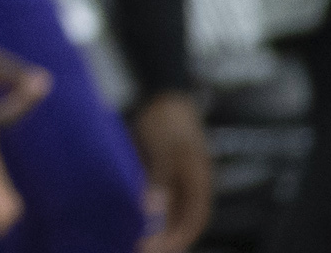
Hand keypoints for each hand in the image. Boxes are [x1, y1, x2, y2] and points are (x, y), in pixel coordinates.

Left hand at [131, 91, 211, 252]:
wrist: (161, 93)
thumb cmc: (168, 120)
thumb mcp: (166, 151)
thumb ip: (160, 180)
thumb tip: (152, 211)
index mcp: (198, 181)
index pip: (195, 220)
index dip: (179, 237)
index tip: (157, 248)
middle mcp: (190, 183)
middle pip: (182, 217)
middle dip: (165, 235)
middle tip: (140, 246)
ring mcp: (177, 177)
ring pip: (169, 209)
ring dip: (156, 224)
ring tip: (134, 236)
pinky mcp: (162, 170)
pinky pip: (157, 196)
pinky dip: (148, 207)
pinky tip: (132, 213)